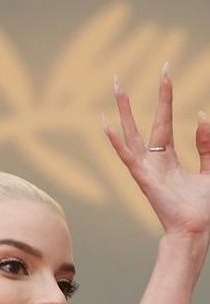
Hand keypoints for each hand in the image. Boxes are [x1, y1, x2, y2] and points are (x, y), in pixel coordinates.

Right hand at [102, 63, 209, 237]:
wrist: (196, 228)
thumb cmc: (202, 206)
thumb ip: (206, 143)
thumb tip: (200, 115)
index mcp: (167, 160)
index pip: (163, 121)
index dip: (165, 97)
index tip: (165, 72)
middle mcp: (152, 162)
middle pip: (140, 125)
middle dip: (130, 102)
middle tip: (117, 78)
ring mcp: (145, 169)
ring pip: (130, 135)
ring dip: (122, 111)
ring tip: (114, 89)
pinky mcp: (143, 177)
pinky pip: (127, 155)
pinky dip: (116, 141)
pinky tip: (106, 126)